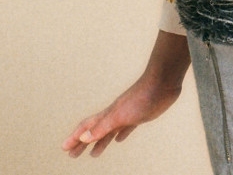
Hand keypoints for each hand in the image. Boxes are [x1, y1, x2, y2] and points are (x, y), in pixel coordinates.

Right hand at [62, 73, 181, 157]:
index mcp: (108, 115)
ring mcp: (127, 115)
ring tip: (93, 155)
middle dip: (82, 143)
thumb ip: (103, 126)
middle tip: (72, 155)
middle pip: (94, 131)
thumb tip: (83, 137)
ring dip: (99, 143)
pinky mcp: (139, 116)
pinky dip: (120, 135)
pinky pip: (126, 128)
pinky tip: (120, 139)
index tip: (64, 148)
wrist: (163, 82)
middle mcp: (114, 115)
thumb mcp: (120, 116)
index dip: (74, 138)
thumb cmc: (142, 97)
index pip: (86, 128)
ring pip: (109, 132)